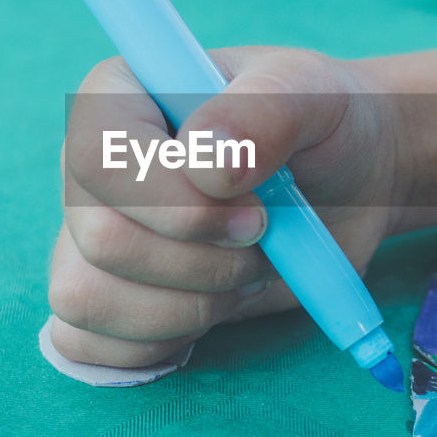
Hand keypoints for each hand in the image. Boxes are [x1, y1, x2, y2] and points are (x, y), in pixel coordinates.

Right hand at [48, 48, 403, 368]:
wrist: (347, 185)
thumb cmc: (320, 123)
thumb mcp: (309, 92)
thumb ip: (262, 112)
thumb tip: (206, 162)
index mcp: (118, 96)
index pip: (98, 157)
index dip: (175, 202)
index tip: (256, 211)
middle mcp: (92, 167)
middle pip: (101, 239)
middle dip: (202, 260)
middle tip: (264, 237)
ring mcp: (92, 234)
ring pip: (88, 298)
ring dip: (191, 303)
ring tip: (247, 268)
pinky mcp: (110, 297)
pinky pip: (89, 344)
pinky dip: (162, 341)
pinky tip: (216, 304)